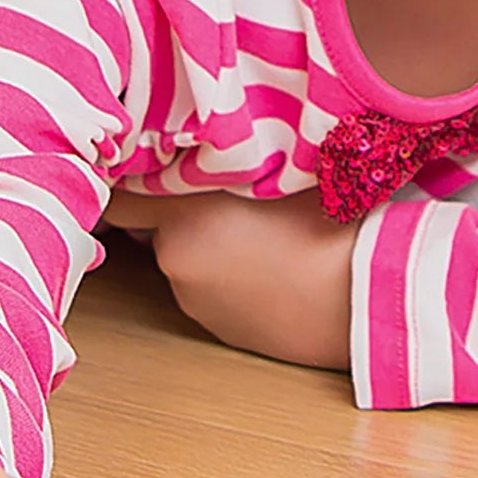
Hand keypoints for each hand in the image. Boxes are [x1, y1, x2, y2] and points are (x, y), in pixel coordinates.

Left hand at [107, 185, 354, 367]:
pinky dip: (226, 280)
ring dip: (208, 247)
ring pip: (187, 259)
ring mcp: (193, 299)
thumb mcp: (277, 174)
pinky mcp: (216, 328)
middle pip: (160, 225)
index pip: (120, 197)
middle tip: (234, 200)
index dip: (128, 182)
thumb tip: (212, 148)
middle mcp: (175, 259)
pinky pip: (209, 291)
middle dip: (186, 211)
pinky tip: (267, 272)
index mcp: (184, 214)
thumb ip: (230, 161)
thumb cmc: (325, 228)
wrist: (357, 299)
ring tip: (262, 238)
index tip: (144, 171)